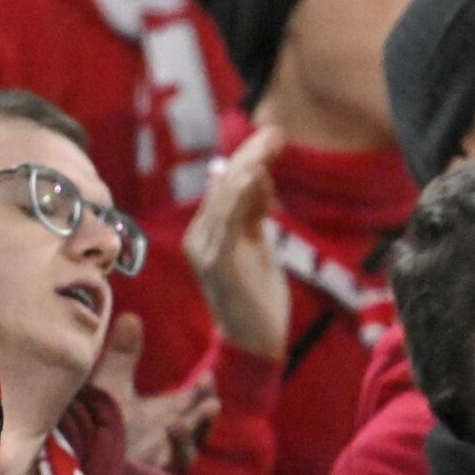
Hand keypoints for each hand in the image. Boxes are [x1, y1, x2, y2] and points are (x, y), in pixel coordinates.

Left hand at [90, 313, 217, 470]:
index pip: (189, 402)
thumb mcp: (109, 385)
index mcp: (156, 416)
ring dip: (201, 424)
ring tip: (209, 406)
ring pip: (193, 443)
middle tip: (209, 385)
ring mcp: (159, 456)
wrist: (66, 463)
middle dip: (207, 404)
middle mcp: (162, 437)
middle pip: (198, 422)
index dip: (202, 389)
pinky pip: (177, 462)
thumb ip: (122, 354)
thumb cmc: (89, 423)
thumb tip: (131, 316)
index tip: (209, 372)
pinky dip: (181, 444)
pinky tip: (175, 426)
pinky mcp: (153, 473)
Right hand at [184, 127, 290, 360]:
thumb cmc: (257, 295)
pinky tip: (256, 174)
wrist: (254, 342)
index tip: (273, 136)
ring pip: (226, 197)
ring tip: (270, 143)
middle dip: (251, 155)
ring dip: (250, 166)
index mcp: (206, 231)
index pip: (226, 185)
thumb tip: (253, 173)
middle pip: (225, 185)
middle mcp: (199, 237)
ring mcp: (205, 250)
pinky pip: (229, 222)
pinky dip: (241, 195)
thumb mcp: (256, 245)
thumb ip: (252, 212)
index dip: (248, 158)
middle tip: (275, 132)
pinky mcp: (218, 263)